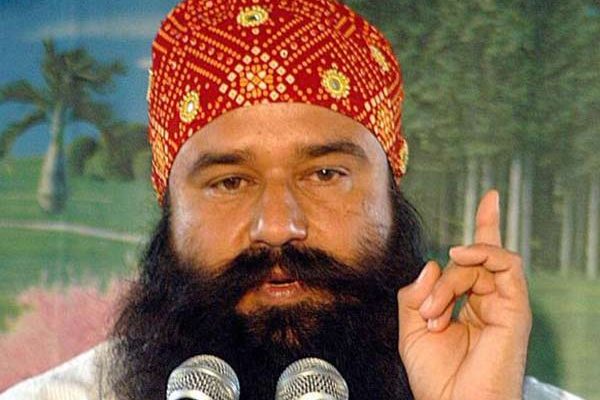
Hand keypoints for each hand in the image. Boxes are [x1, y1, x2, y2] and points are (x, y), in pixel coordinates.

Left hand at [397, 190, 531, 399]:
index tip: (490, 198)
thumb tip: (433, 263)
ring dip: (451, 281)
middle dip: (441, 281)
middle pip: (469, 261)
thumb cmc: (435, 377)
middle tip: (428, 311)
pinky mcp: (516, 309)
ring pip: (480, 262)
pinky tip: (461, 256)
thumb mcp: (411, 328)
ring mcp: (504, 305)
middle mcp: (489, 302)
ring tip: (437, 310)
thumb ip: (416, 293)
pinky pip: (506, 264)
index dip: (486, 226)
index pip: (478, 259)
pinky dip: (482, 253)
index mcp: (469, 305)